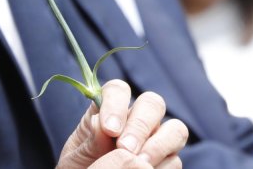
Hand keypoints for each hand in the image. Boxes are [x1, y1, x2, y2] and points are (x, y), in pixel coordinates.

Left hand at [57, 80, 189, 167]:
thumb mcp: (77, 158)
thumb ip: (89, 142)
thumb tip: (100, 125)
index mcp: (109, 111)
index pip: (118, 90)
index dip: (116, 104)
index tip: (109, 129)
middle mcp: (137, 121)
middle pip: (152, 103)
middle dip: (140, 125)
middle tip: (125, 148)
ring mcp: (156, 140)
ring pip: (175, 129)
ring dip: (159, 145)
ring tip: (141, 163)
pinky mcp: (168, 163)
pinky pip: (175, 160)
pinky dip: (162, 167)